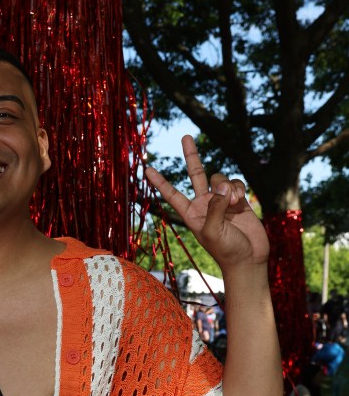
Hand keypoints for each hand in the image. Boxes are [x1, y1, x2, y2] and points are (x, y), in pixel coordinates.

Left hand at [145, 135, 269, 270]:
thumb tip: (223, 187)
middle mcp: (204, 204)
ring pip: (220, 179)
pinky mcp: (239, 200)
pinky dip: (239, 188)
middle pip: (195, 174)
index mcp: (191, 214)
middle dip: (191, 155)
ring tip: (234, 203)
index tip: (147, 169)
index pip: (172, 194)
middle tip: (185, 136)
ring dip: (228, 186)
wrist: (249, 259)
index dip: (160, 182)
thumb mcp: (213, 231)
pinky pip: (236, 184)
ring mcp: (222, 201)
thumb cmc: (227, 251)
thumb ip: (215, 207)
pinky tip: (242, 201)